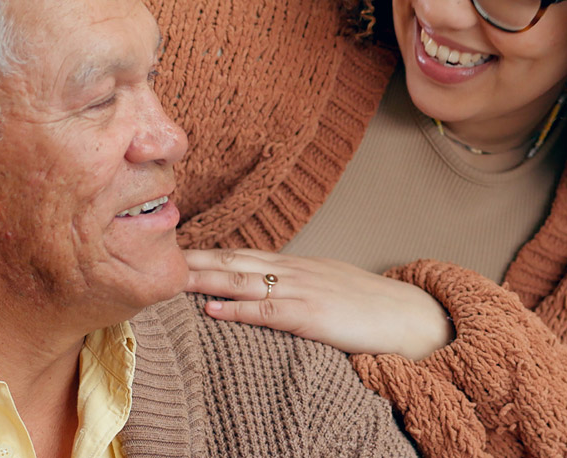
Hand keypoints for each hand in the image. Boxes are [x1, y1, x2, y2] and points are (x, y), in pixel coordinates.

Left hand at [182, 248, 451, 360]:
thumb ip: (297, 285)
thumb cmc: (372, 307)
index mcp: (297, 265)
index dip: (207, 251)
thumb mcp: (329, 286)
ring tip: (171, 278)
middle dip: (194, 259)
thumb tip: (268, 290)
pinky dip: (237, 310)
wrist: (410, 316)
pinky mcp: (312, 316)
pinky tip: (213, 309)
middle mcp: (294, 271)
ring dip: (204, 279)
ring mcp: (302, 291)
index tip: (174, 250)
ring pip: (242, 281)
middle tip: (156, 255)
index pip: (243, 253)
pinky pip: (267, 312)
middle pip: (234, 260)